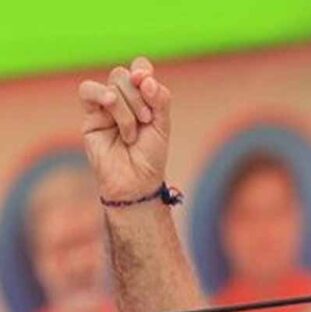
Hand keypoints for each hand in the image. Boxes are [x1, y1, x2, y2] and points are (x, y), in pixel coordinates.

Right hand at [78, 57, 171, 200]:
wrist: (135, 182)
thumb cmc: (150, 156)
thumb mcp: (162, 125)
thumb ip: (159, 99)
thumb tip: (144, 78)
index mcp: (143, 98)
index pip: (140, 69)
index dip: (142, 70)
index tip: (148, 83)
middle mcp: (123, 100)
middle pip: (124, 76)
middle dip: (138, 96)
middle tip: (145, 120)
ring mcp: (105, 107)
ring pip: (112, 85)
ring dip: (125, 107)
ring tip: (132, 131)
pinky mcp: (90, 117)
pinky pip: (87, 91)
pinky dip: (101, 94)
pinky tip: (109, 103)